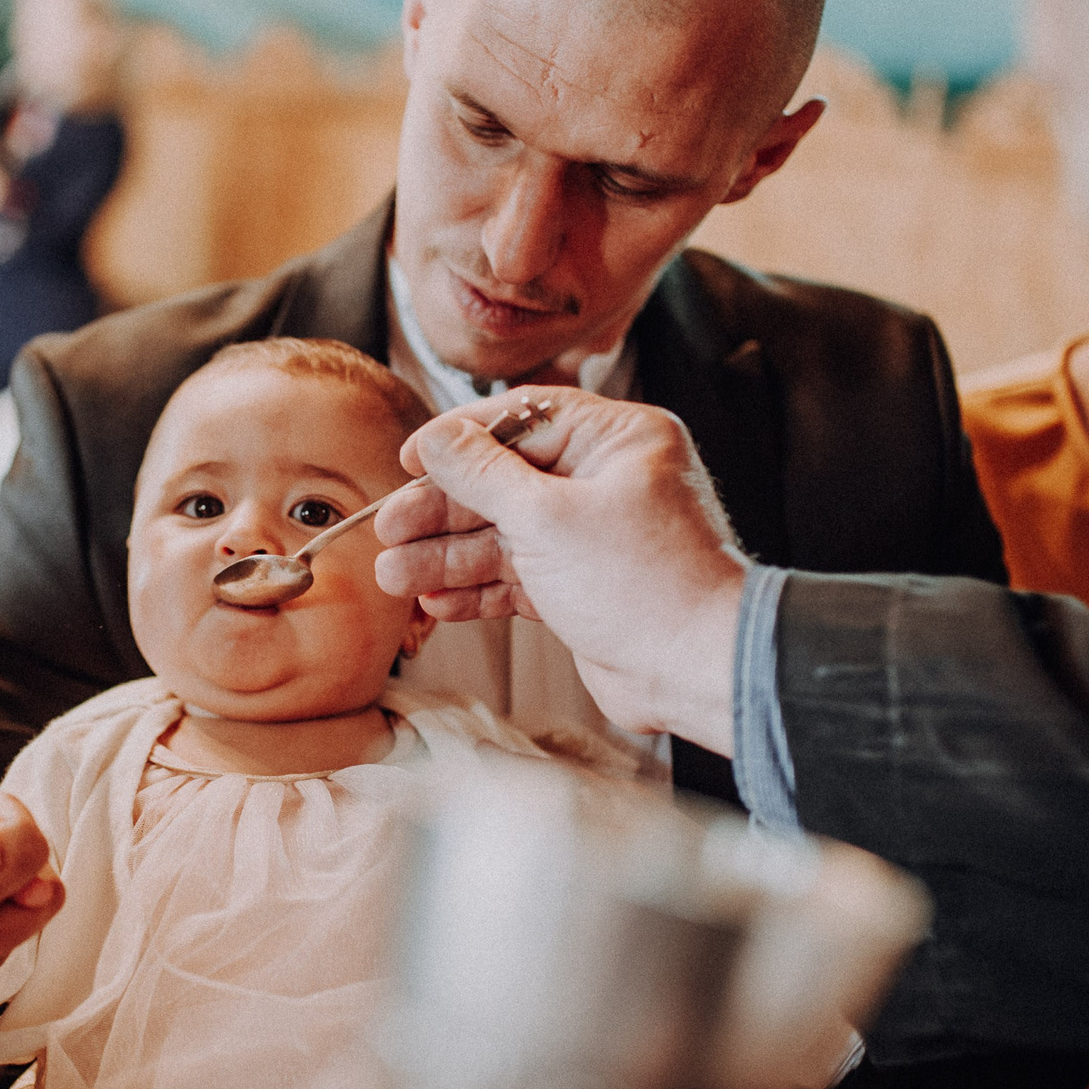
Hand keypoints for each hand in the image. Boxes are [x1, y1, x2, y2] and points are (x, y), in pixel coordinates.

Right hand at [372, 390, 747, 752]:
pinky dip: (476, 588)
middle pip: (503, 482)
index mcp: (616, 440)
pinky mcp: (582, 587)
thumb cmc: (647, 584)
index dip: (460, 439)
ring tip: (395, 575)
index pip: (522, 419)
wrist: (698, 669)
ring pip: (503, 535)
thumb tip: (437, 439)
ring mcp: (593, 537)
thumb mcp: (547, 517)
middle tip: (390, 528)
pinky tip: (436, 599)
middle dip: (442, 510)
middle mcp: (606, 481)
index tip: (410, 459)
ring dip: (447, 556)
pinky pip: (517, 578)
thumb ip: (482, 474)